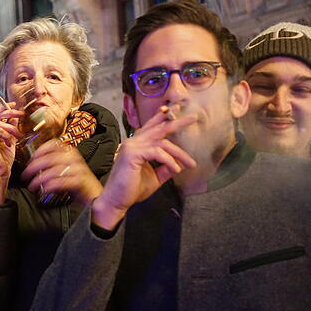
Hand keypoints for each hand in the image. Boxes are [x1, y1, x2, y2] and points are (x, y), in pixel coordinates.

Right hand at [0, 104, 23, 203]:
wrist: (0, 173)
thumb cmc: (4, 160)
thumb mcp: (10, 140)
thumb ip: (11, 128)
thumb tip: (15, 117)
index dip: (4, 108)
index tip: (14, 106)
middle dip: (10, 112)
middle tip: (20, 114)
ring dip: (11, 128)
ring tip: (17, 136)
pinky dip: (7, 135)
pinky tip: (10, 143)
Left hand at [21, 139, 103, 207]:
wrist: (95, 196)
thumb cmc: (77, 183)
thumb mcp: (65, 169)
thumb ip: (53, 164)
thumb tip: (33, 165)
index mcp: (70, 151)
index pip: (52, 144)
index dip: (39, 151)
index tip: (30, 160)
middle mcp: (75, 157)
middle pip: (49, 158)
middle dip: (33, 167)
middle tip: (25, 175)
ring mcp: (78, 169)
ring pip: (53, 171)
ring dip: (39, 179)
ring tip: (32, 186)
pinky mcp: (80, 181)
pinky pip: (61, 182)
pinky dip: (50, 185)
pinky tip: (44, 189)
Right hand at [92, 108, 197, 228]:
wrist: (117, 201)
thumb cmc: (132, 189)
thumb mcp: (155, 177)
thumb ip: (166, 168)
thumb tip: (179, 164)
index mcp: (136, 144)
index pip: (152, 126)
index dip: (163, 117)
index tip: (176, 109)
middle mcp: (133, 141)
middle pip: (159, 128)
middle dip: (177, 122)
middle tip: (193, 117)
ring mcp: (131, 146)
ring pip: (162, 142)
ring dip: (179, 153)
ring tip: (191, 164)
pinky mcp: (132, 154)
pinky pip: (157, 153)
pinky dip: (170, 161)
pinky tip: (177, 169)